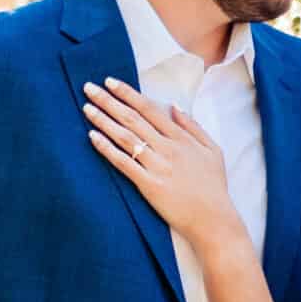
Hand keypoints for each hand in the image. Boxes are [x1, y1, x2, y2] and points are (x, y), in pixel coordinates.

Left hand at [83, 79, 238, 247]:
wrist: (214, 220)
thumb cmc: (214, 187)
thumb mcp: (213, 150)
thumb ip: (193, 127)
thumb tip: (174, 106)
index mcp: (182, 138)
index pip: (149, 108)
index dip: (128, 94)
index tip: (110, 82)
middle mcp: (168, 148)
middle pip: (133, 118)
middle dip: (109, 101)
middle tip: (89, 87)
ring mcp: (158, 166)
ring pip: (126, 137)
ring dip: (104, 120)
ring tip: (87, 108)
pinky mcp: (149, 185)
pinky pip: (124, 163)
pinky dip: (107, 148)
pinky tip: (92, 137)